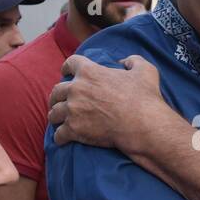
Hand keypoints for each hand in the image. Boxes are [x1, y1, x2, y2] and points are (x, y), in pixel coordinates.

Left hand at [48, 54, 166, 150]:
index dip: (67, 68)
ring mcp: (72, 110)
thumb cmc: (144, 98)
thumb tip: (124, 61)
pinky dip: (60, 137)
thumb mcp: (145, 70)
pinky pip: (59, 134)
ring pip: (54, 113)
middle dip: (57, 96)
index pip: (70, 63)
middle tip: (59, 101)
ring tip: (59, 120)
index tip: (65, 73)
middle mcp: (76, 89)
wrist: (142, 125)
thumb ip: (133, 61)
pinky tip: (62, 139)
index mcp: (89, 72)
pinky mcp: (73, 129)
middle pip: (57, 90)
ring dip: (56, 116)